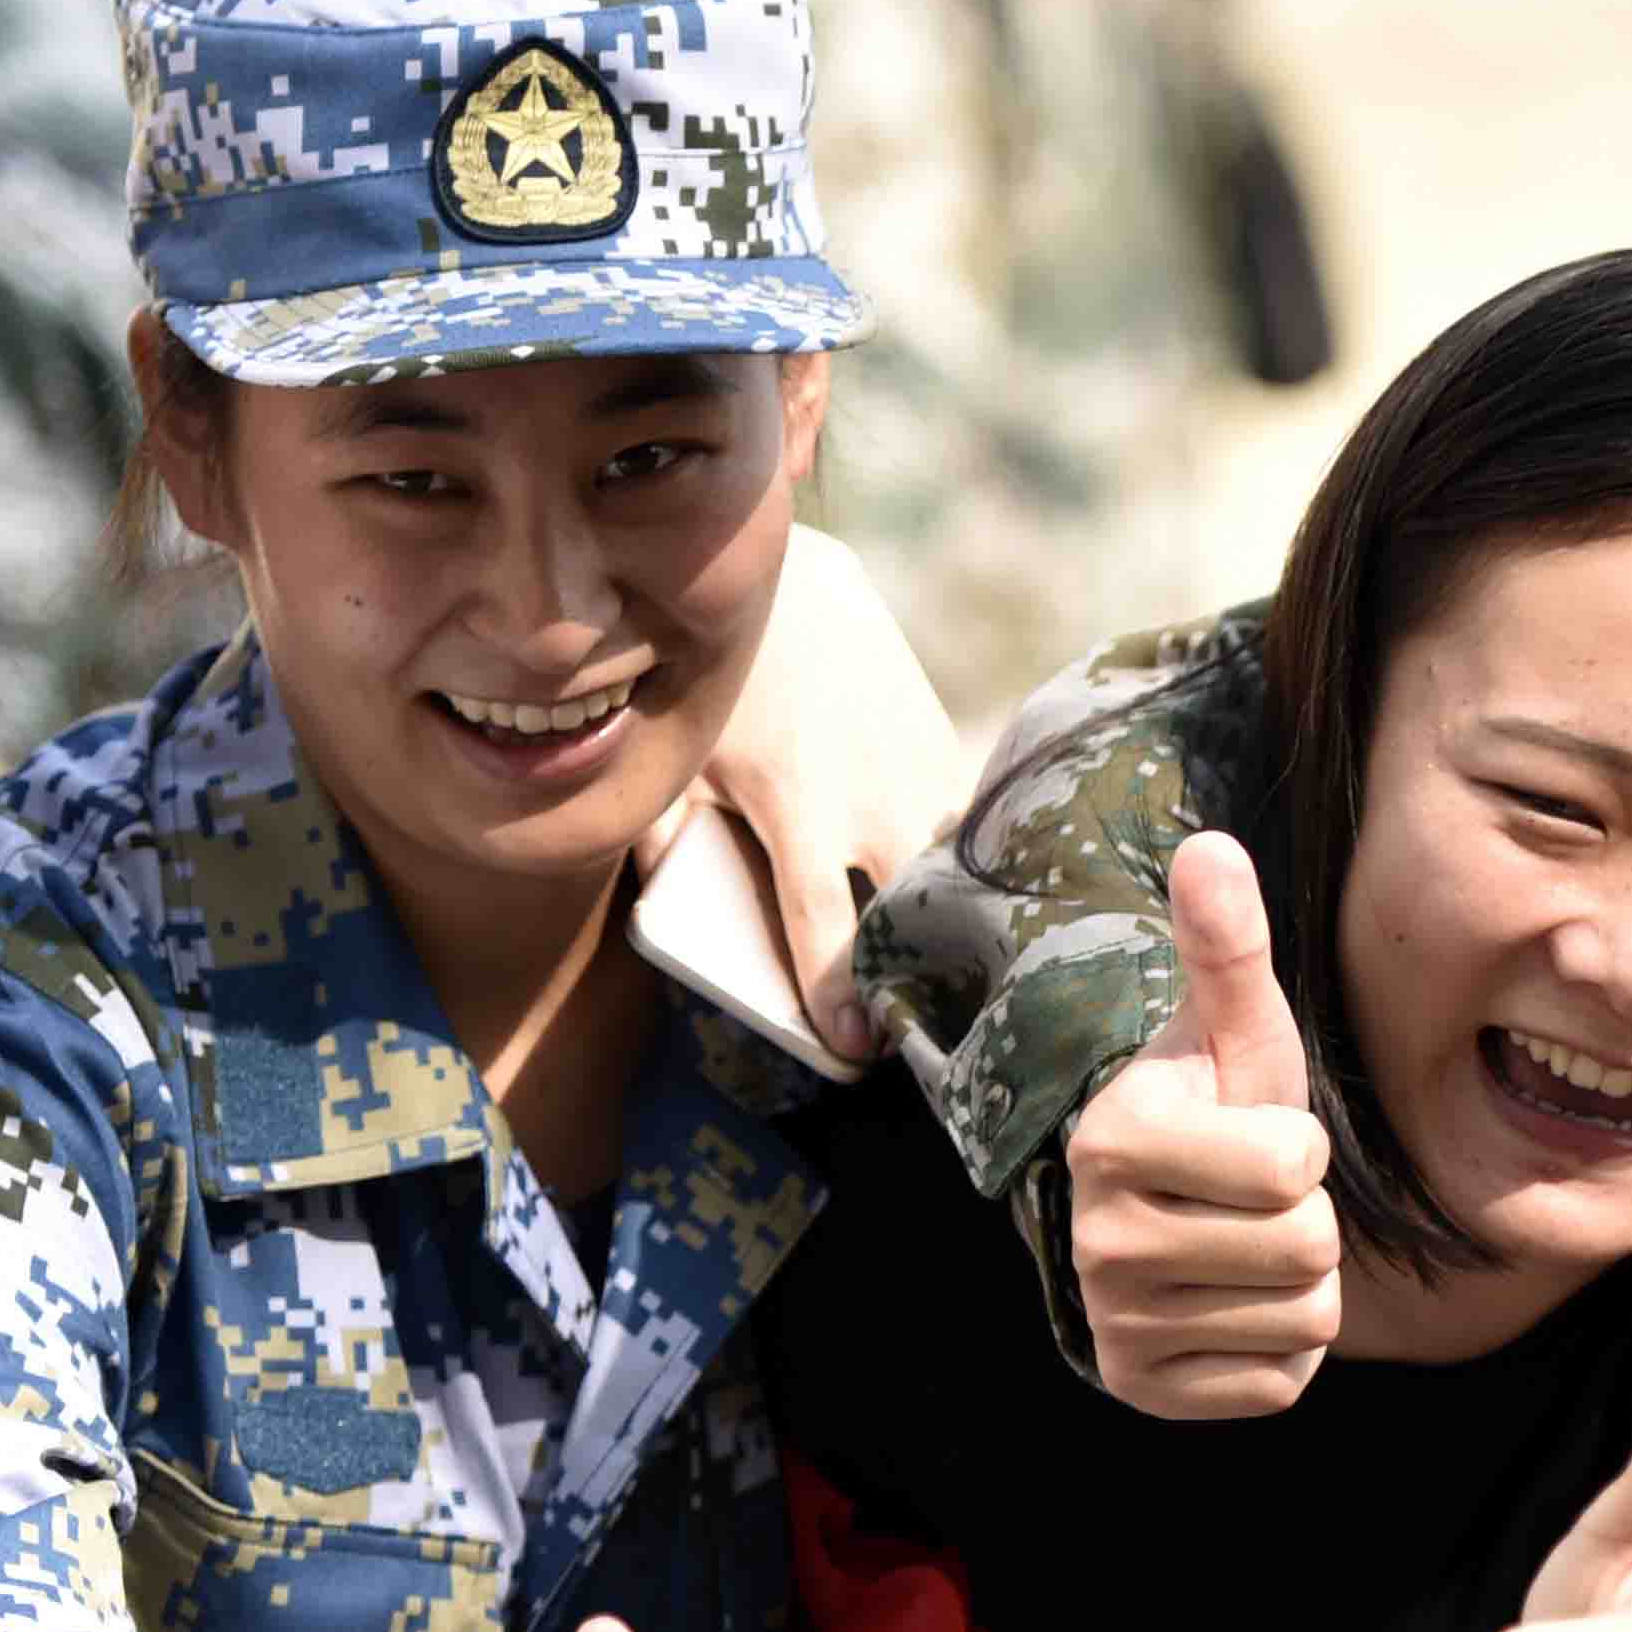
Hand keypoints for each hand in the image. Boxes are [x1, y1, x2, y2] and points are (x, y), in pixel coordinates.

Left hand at [656, 524, 962, 1060]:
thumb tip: (671, 906)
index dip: (839, 991)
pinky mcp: (946, 746)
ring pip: (952, 872)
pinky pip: (964, 830)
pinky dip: (958, 872)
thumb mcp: (680, 757)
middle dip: (910, 974)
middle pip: (910, 910)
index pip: (826, 919)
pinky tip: (955, 908)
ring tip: (931, 973)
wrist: (795, 585)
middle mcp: (871, 790)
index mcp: (795, 800)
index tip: (852, 1045)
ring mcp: (919, 765)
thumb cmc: (722, 684)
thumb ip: (667, 831)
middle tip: (900, 1024)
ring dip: (942, 924)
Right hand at [1065, 832, 1341, 1417]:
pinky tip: (1233, 1304)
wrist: (1162, 1213)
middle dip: (1306, 1219)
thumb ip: (1227, 946)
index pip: (1291, 1164)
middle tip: (1252, 1198)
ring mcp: (1116, 1324)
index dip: (1299, 1145)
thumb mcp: (1232, 1030)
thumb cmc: (1213, 1107)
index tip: (1248, 1132)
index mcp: (1112, 1139)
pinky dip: (1279, 1349)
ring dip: (1299, 1284)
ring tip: (1244, 1244)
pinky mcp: (1146, 1391)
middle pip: (1305, 1248)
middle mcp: (1098, 1240)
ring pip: (1304, 1318)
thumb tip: (1212, 845)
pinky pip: (1282, 1383)